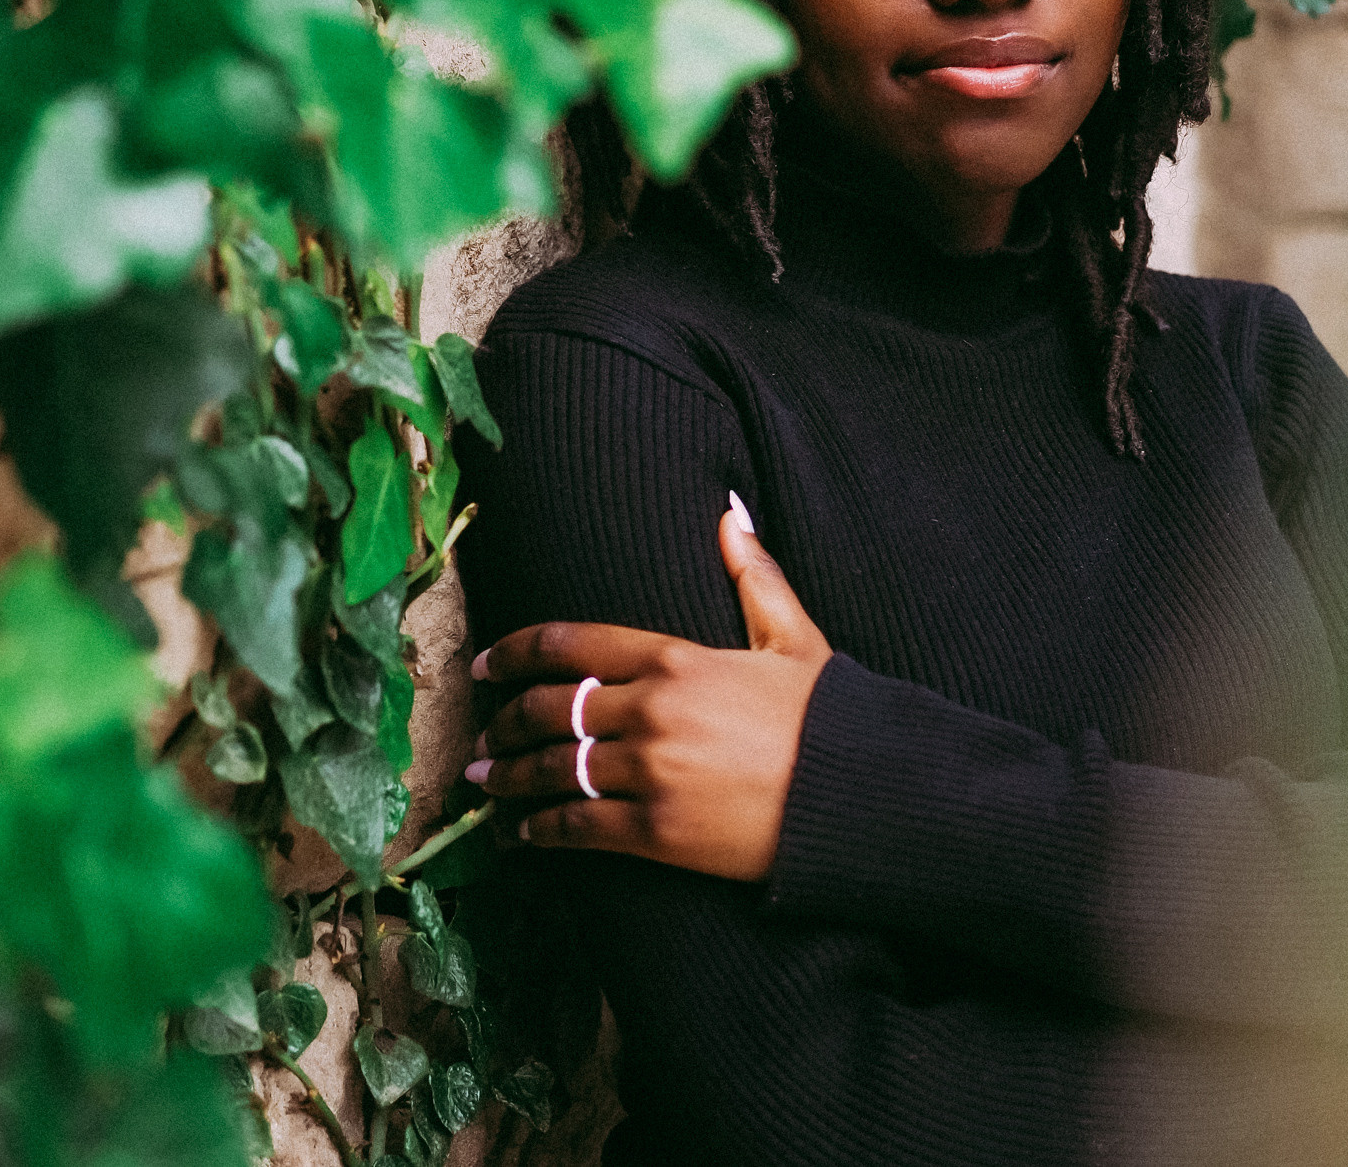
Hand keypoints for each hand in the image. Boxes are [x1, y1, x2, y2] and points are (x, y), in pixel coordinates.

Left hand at [465, 495, 832, 881]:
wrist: (864, 797)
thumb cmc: (831, 720)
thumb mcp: (794, 639)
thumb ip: (754, 576)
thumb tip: (730, 514)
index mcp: (678, 657)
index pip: (572, 645)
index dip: (516, 653)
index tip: (486, 663)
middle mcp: (653, 709)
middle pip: (552, 708)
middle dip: (507, 719)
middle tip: (483, 732)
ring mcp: (651, 770)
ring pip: (555, 768)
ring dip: (511, 775)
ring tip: (486, 780)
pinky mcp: (658, 830)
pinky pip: (577, 826)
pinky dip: (539, 830)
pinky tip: (520, 834)